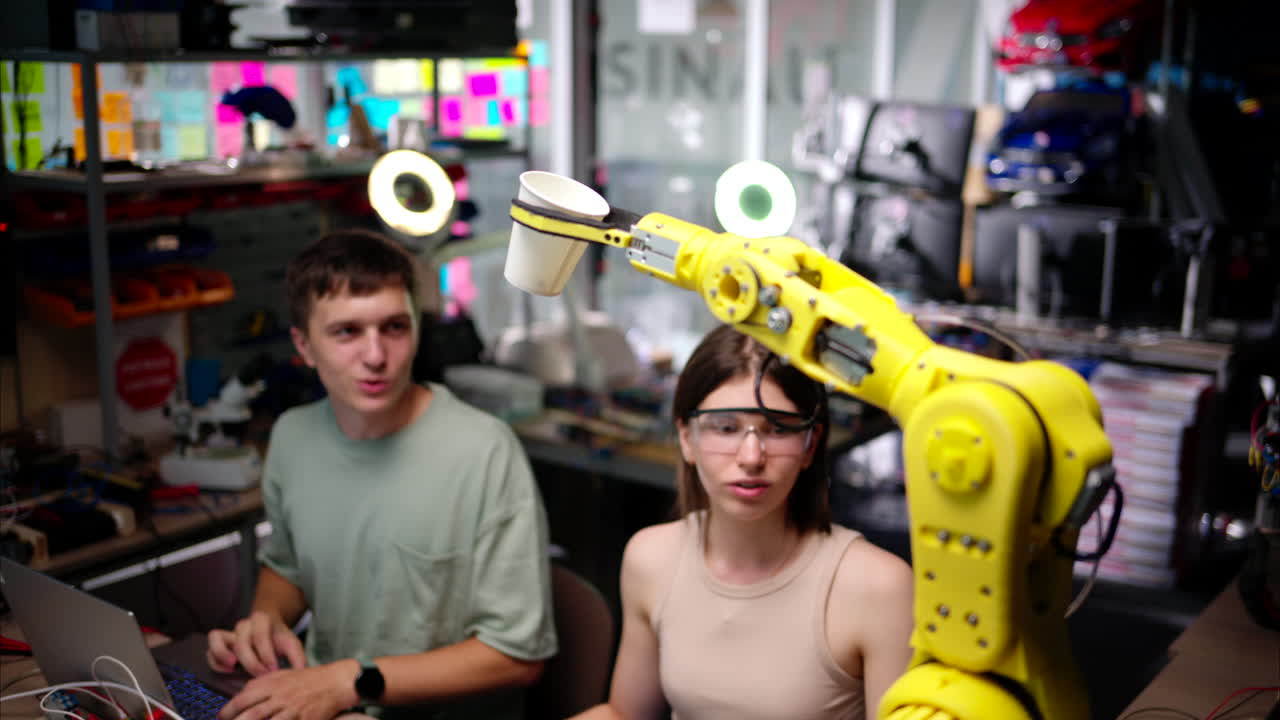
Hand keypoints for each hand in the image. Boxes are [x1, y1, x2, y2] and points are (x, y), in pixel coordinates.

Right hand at [207, 610, 306, 675]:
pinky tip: (228, 669)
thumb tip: (301, 673)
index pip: (261, 636)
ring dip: (222, 653)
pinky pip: (210, 649)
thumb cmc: (279, 638)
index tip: (274, 669)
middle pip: (241, 641)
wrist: (269, 627)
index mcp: (262, 620)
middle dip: (251, 662)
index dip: (266, 654)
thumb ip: (297, 658)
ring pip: (217, 637)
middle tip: (261, 675)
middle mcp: (244, 624)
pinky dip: (215, 660)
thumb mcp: (291, 644)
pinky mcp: (221, 642)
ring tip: (232, 666)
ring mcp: (230, 632)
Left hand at [216, 661, 358, 719]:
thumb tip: (243, 693)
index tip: (221, 716)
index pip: (245, 697)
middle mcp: (281, 696)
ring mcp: (292, 709)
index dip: (229, 709)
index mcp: (273, 683)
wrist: (336, 682)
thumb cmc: (309, 679)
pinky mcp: (304, 719)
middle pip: (252, 714)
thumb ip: (262, 682)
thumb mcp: (283, 674)